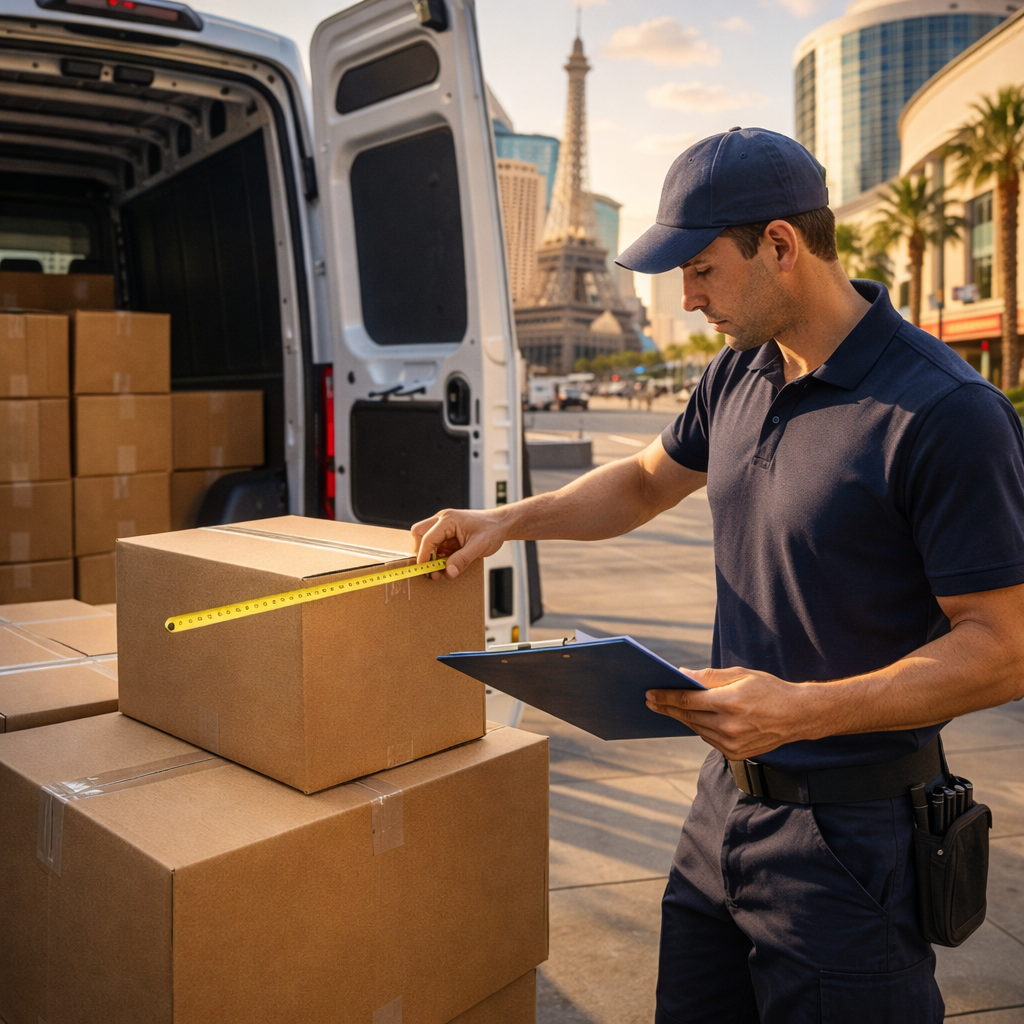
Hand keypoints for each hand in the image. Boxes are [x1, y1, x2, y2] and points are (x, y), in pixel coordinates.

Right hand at [411, 507, 508, 579]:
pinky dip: (438, 556)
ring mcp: (444, 526)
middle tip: (429, 567)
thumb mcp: (479, 546)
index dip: (423, 556)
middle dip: (421, 551)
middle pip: (419, 533)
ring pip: (425, 539)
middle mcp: (443, 520)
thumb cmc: (492, 530)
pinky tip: (447, 564)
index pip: (427, 538)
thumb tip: (449, 573)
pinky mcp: (447, 533)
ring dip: (430, 555)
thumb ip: (463, 560)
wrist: (500, 524)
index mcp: (449, 519)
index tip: (424, 570)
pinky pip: (436, 545)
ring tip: (440, 569)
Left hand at [646, 666, 819, 760]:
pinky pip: (709, 739)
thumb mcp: (740, 675)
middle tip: (650, 700)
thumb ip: (709, 677)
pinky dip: (700, 728)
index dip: (665, 697)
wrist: (798, 716)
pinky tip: (693, 719)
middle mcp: (729, 726)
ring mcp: (732, 743)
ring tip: (666, 708)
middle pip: (687, 717)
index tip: (650, 693)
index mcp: (729, 703)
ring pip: (696, 729)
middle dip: (667, 708)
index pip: (687, 701)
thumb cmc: (769, 689)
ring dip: (681, 719)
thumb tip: (682, 675)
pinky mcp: (736, 754)